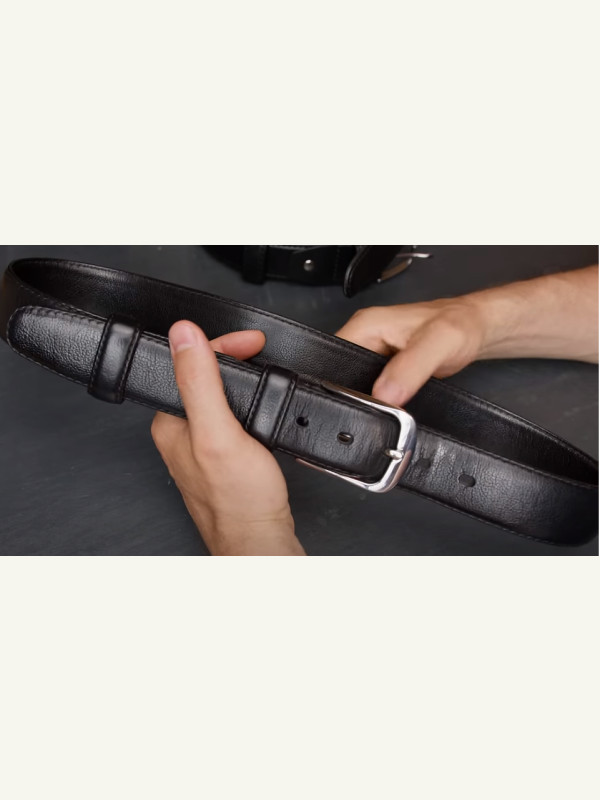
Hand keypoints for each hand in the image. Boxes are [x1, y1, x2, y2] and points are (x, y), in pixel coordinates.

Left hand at [151, 321, 304, 555]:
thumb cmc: (239, 500)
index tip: (252, 341)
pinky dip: (248, 401)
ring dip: (241, 377)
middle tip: (259, 348)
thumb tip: (182, 335)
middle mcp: (181, 432)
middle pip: (201, 375)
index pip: (187, 364)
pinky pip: (231, 415)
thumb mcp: (217, 433)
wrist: (260, 540)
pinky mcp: (223, 455)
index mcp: (170, 422)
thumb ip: (199, 382)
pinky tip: (260, 404)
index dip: (220, 344)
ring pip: (217, 395)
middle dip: (232, 355)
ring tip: (260, 366)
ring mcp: (202, 444)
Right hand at [336, 296, 485, 405]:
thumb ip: (410, 368)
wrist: (476, 329)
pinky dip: (380, 402)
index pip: (332, 358)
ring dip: (367, 402)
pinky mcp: (385, 371)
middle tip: (374, 413)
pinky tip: (392, 409)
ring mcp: (374, 356)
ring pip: (356, 386)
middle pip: (341, 376)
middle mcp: (365, 339)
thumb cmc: (460, 324)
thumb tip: (384, 395)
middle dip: (353, 398)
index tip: (356, 405)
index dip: (338, 385)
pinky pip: (373, 390)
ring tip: (385, 412)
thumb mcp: (438, 342)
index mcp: (365, 326)